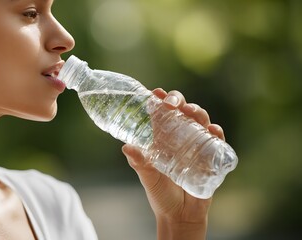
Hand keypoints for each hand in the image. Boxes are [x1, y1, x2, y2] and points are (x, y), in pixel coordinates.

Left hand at [122, 89, 225, 238]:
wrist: (180, 215)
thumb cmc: (160, 194)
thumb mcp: (147, 177)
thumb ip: (139, 163)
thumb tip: (126, 147)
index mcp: (162, 139)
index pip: (162, 114)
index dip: (160, 101)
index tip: (156, 93)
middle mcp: (180, 138)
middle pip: (183, 111)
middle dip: (180, 102)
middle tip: (174, 103)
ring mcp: (196, 145)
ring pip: (200, 121)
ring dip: (198, 112)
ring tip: (192, 112)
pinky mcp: (211, 156)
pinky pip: (217, 140)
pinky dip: (216, 132)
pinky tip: (213, 129)